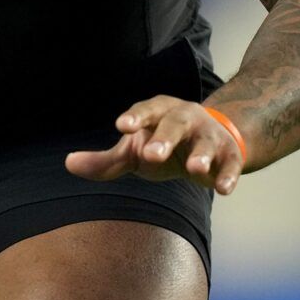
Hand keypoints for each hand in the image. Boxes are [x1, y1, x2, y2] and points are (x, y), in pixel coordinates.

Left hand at [64, 96, 245, 194]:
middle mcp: (185, 118)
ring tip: (195, 169)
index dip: (135, 116)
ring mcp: (209, 135)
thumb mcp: (134, 151)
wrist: (212, 141)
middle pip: (175, 123)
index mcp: (159, 112)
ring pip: (205, 142)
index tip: (121, 127)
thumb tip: (68, 163)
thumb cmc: (163, 144)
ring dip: (201, 154)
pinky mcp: (229, 155)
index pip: (146, 110)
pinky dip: (228, 175)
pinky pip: (230, 164)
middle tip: (151, 154)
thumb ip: (105, 161)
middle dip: (164, 138)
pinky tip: (223, 189)